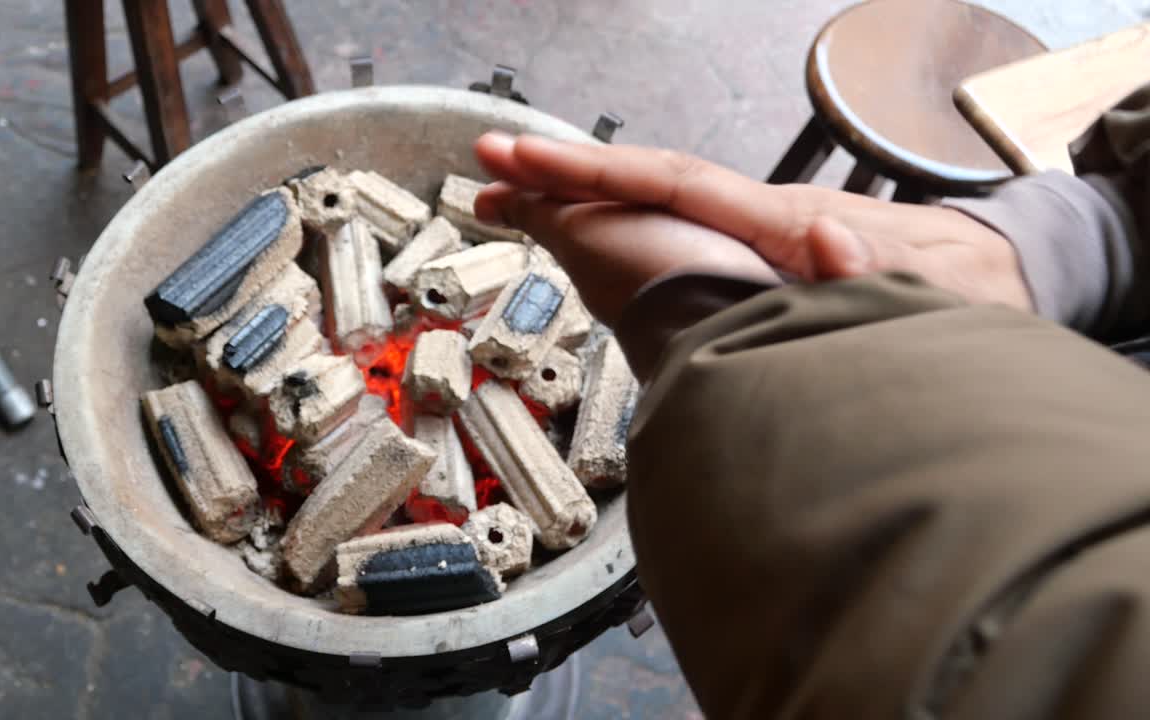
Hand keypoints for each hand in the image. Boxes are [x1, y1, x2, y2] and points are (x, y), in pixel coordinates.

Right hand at [473, 133, 1032, 318]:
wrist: (991, 278)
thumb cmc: (966, 289)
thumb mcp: (938, 292)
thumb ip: (881, 272)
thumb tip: (827, 242)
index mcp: (784, 223)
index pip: (676, 182)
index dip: (600, 171)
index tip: (531, 162)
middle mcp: (758, 217)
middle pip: (647, 179)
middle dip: (566, 168)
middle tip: (488, 162)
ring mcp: (754, 231)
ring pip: (652, 198)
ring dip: (578, 190)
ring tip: (505, 190)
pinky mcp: (757, 253)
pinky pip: (671, 228)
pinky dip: (617, 220)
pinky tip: (576, 223)